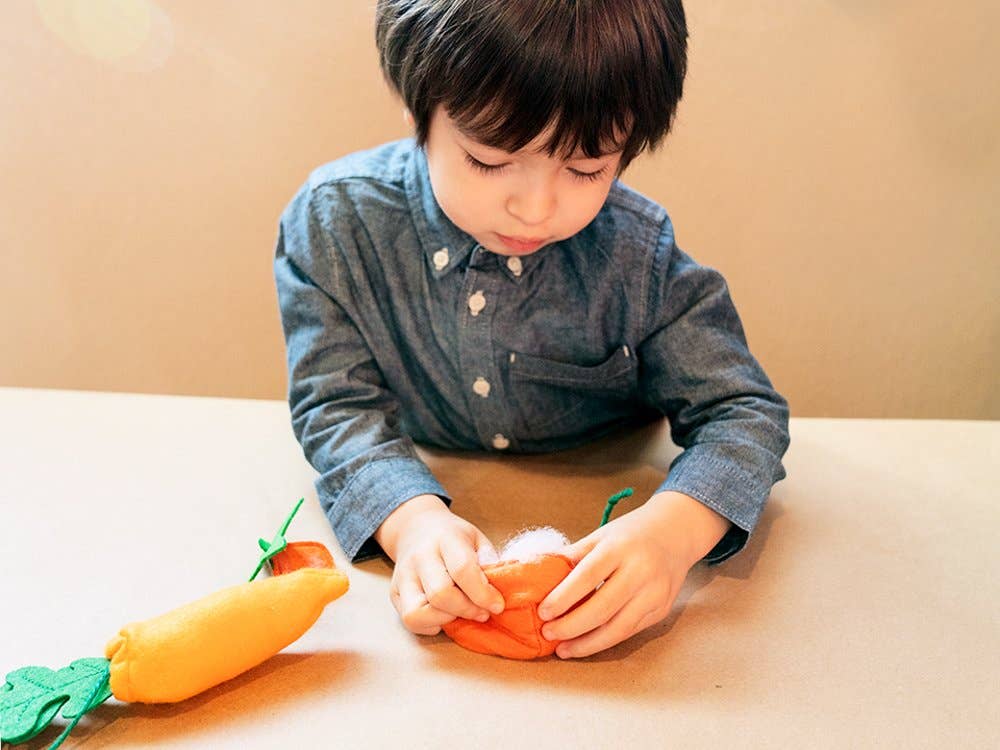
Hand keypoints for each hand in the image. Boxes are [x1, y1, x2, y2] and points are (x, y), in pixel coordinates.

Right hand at [375, 494, 504, 635]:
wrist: (416, 528)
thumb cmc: (453, 537)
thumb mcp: (476, 538)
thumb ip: (489, 561)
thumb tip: (503, 587)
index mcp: (445, 538)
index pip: (462, 569)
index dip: (483, 593)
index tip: (498, 605)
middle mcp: (420, 556)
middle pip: (440, 594)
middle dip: (467, 610)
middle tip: (483, 612)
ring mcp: (403, 576)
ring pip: (418, 612)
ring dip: (445, 619)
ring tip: (460, 613)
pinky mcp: (394, 593)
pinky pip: (410, 620)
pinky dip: (430, 624)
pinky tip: (443, 614)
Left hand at [537, 491, 730, 657]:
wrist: (675, 533)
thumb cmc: (631, 533)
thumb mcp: (600, 535)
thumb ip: (573, 556)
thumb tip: (539, 574)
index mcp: (620, 548)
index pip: (587, 577)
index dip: (563, 598)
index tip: (543, 612)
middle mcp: (640, 571)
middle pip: (602, 608)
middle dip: (571, 626)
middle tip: (548, 634)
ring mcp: (654, 593)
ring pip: (618, 628)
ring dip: (587, 643)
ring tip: (563, 649)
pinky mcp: (661, 610)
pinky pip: (629, 632)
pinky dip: (605, 641)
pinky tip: (586, 643)